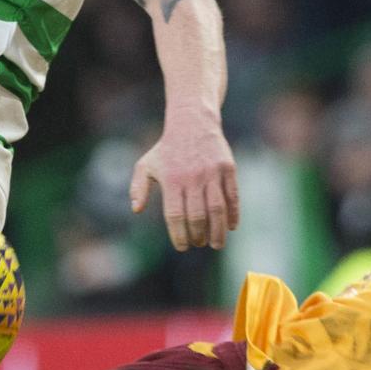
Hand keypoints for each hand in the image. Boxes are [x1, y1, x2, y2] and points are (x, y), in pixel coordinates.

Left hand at [130, 116, 239, 250]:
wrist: (192, 123)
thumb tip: (136, 210)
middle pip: (197, 216)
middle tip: (199, 244)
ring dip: (218, 231)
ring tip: (216, 245)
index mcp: (171, 180)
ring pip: (217, 209)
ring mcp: (211, 173)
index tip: (182, 246)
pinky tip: (231, 227)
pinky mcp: (228, 169)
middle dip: (198, 235)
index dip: (179, 235)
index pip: (175, 215)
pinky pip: (232, 196)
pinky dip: (233, 214)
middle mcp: (192, 178)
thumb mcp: (146, 165)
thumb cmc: (166, 149)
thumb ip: (138, 187)